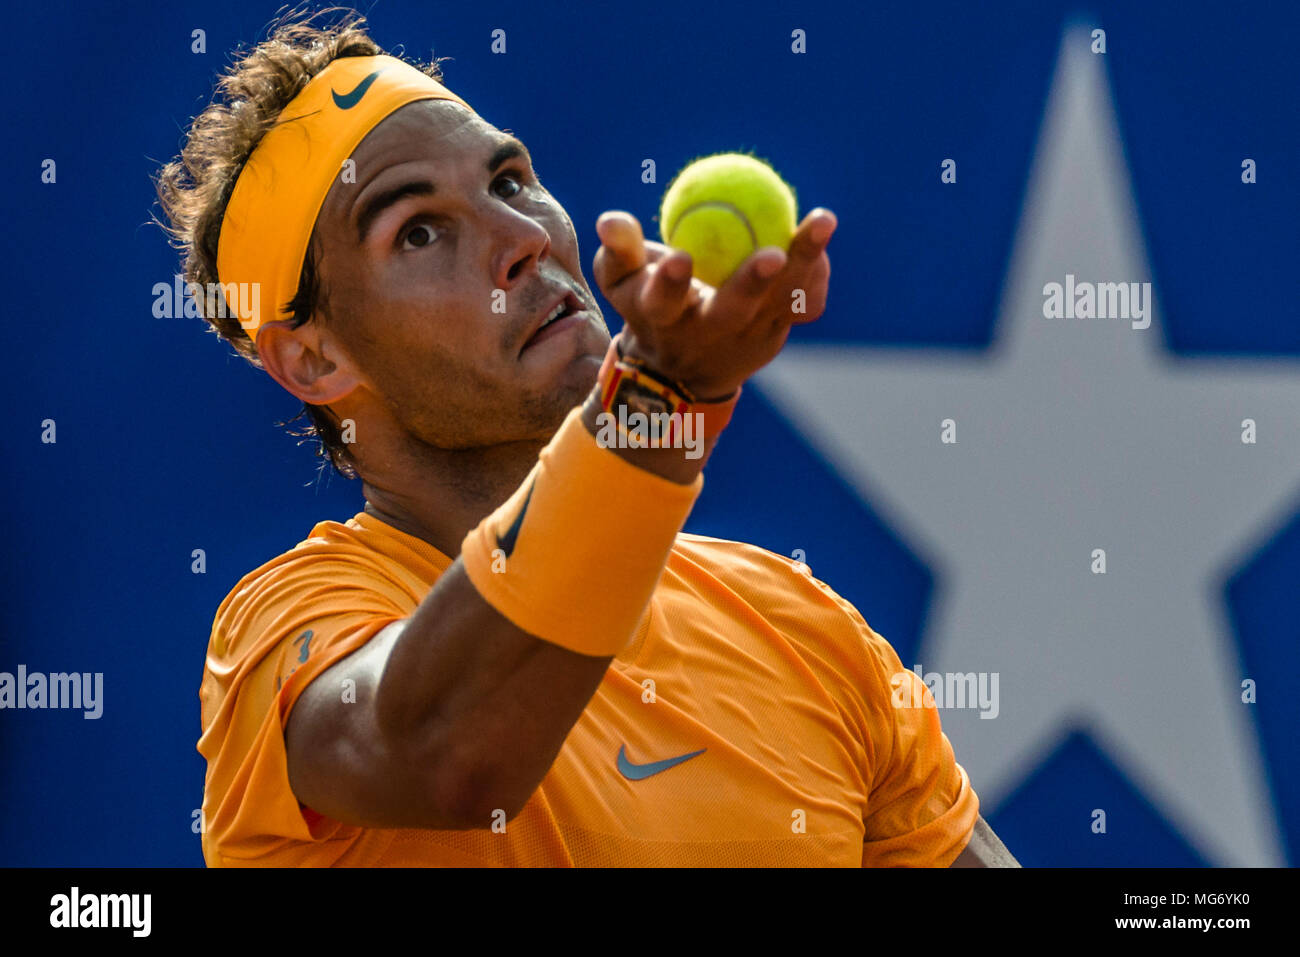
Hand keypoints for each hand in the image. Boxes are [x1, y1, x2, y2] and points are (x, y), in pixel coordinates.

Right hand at [591, 207, 834, 399]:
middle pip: (733, 310)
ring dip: (804, 264)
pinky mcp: (777, 334)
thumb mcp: (622, 282)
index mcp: (663, 320)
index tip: (679, 257)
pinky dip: (815, 276)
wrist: (683, 370)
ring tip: (821, 220)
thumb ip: (618, 249)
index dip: (670, 283)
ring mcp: (748, 338)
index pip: (663, 303)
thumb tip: (610, 219)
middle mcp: (708, 334)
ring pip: (780, 303)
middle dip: (752, 284)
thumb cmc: (648, 306)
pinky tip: (816, 246)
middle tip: (773, 252)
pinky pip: (805, 305)